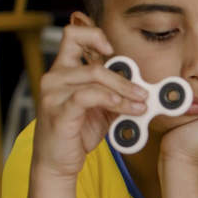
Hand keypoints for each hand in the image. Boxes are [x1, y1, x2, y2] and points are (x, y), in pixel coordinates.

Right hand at [30, 25, 148, 179]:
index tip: (111, 49)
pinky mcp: (57, 111)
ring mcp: (53, 93)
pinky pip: (87, 96)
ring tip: (139, 104)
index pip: (72, 34)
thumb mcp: (100, 108)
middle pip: (95, 64)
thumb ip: (115, 92)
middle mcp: (54, 77)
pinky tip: (121, 106)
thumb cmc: (76, 133)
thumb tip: (144, 87)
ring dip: (123, 91)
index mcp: (63, 70)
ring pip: (95, 77)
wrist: (57, 162)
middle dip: (125, 80)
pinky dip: (109, 98)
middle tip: (144, 94)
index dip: (94, 35)